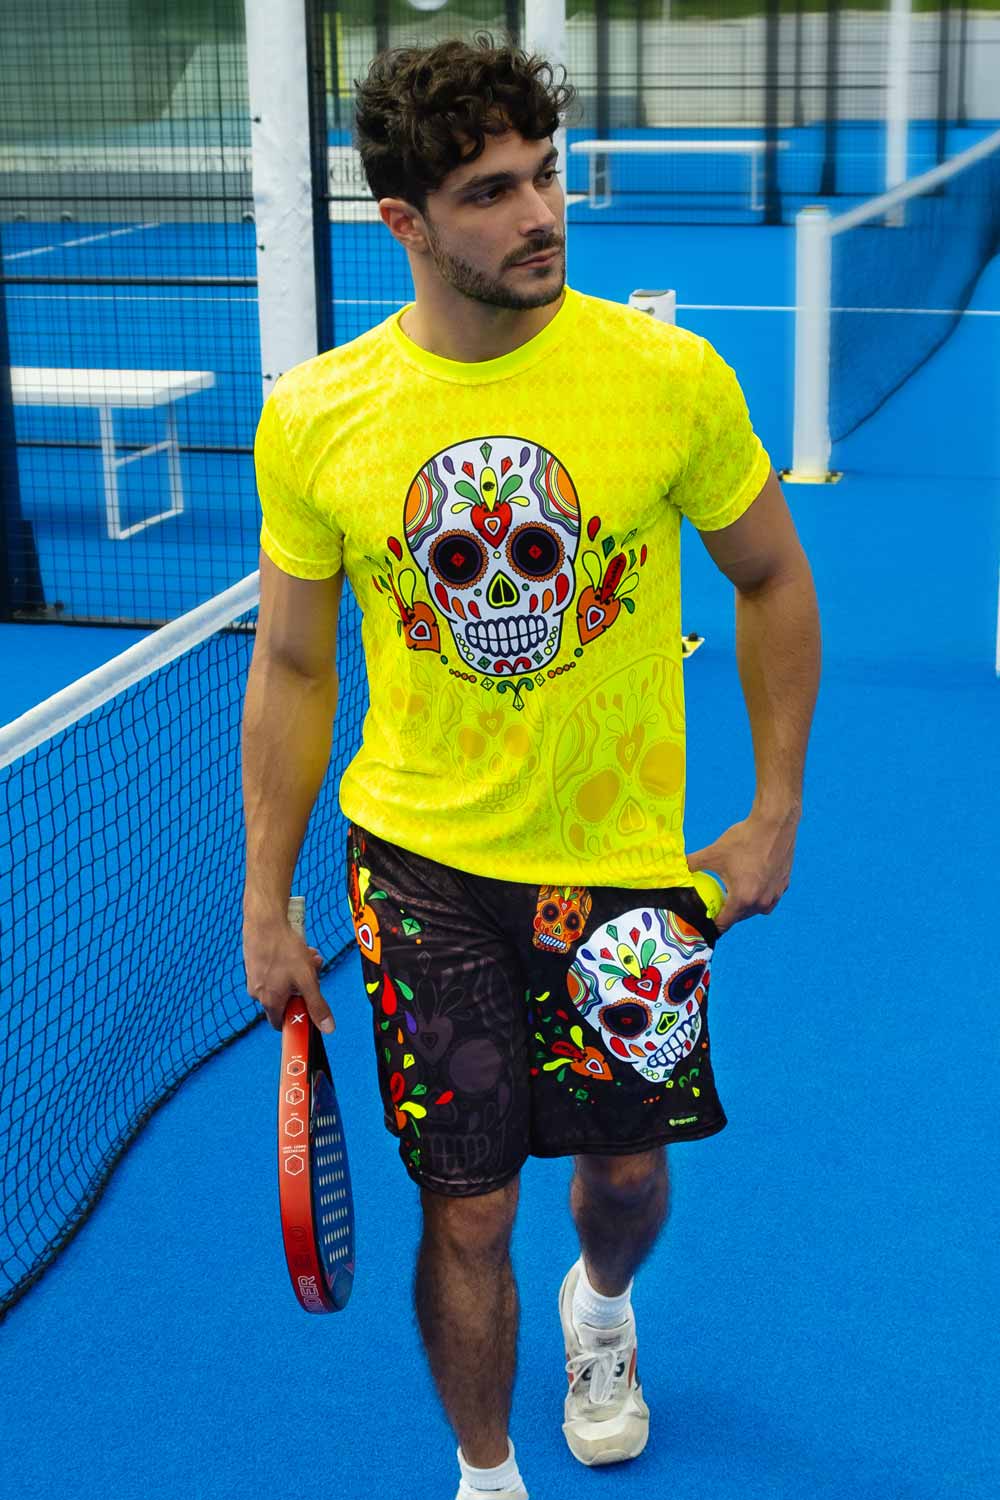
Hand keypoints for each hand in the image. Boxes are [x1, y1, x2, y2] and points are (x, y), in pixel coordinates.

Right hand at [243, 917, 332, 1032]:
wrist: (264, 921)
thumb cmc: (283, 949)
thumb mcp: (307, 979)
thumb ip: (317, 1005)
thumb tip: (328, 1028)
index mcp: (269, 1001)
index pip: (281, 1023)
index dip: (296, 1018)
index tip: (308, 1007)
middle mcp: (258, 992)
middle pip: (286, 998)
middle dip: (304, 986)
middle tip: (314, 972)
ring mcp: (254, 976)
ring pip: (283, 980)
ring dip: (300, 971)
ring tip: (309, 955)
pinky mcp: (255, 962)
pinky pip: (276, 968)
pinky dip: (289, 961)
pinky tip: (298, 947)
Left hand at [687, 808, 798, 934]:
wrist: (774, 824)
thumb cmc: (744, 839)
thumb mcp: (713, 853)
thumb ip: (691, 864)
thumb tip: (675, 867)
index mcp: (743, 899)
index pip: (724, 923)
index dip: (712, 923)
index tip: (705, 919)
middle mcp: (761, 902)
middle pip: (739, 916)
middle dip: (727, 911)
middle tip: (716, 902)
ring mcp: (775, 894)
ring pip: (755, 909)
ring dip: (743, 904)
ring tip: (732, 890)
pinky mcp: (784, 885)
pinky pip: (768, 898)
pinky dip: (758, 894)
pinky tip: (751, 879)